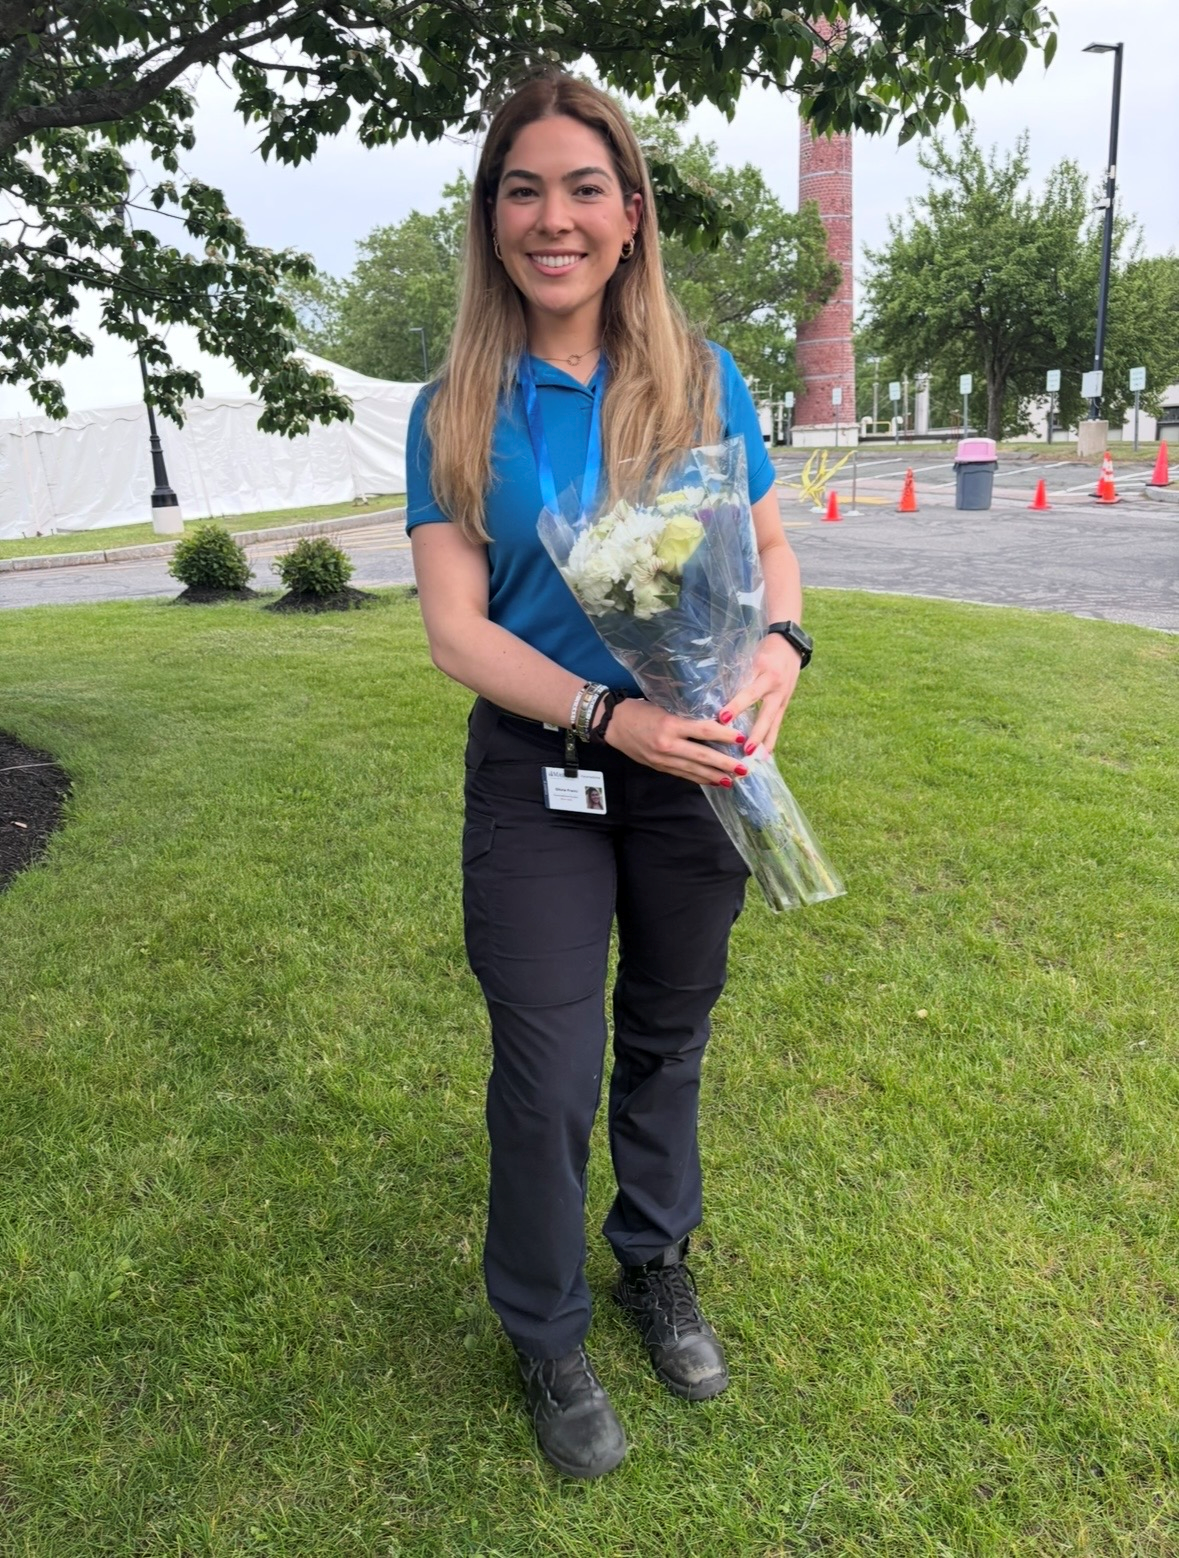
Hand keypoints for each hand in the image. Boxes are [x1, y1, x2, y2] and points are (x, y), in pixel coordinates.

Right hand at [604, 698, 745, 786]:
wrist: (613, 724)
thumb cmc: (639, 710)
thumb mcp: (664, 708)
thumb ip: (685, 718)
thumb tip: (713, 723)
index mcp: (670, 725)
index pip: (704, 730)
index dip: (724, 735)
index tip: (741, 738)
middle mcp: (668, 744)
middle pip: (702, 755)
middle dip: (725, 764)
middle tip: (744, 769)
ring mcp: (663, 759)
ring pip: (694, 769)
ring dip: (715, 776)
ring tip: (733, 780)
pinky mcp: (659, 767)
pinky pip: (684, 775)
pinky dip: (700, 779)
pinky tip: (713, 782)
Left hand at [719, 632, 801, 755]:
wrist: (790, 643)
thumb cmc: (763, 649)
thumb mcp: (749, 657)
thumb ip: (736, 675)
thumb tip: (712, 695)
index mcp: (763, 671)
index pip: (748, 691)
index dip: (736, 706)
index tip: (722, 718)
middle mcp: (775, 686)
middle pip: (765, 712)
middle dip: (755, 732)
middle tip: (744, 750)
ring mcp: (783, 696)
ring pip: (773, 722)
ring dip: (764, 741)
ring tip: (756, 759)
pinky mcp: (786, 703)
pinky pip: (778, 724)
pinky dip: (771, 739)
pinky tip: (765, 755)